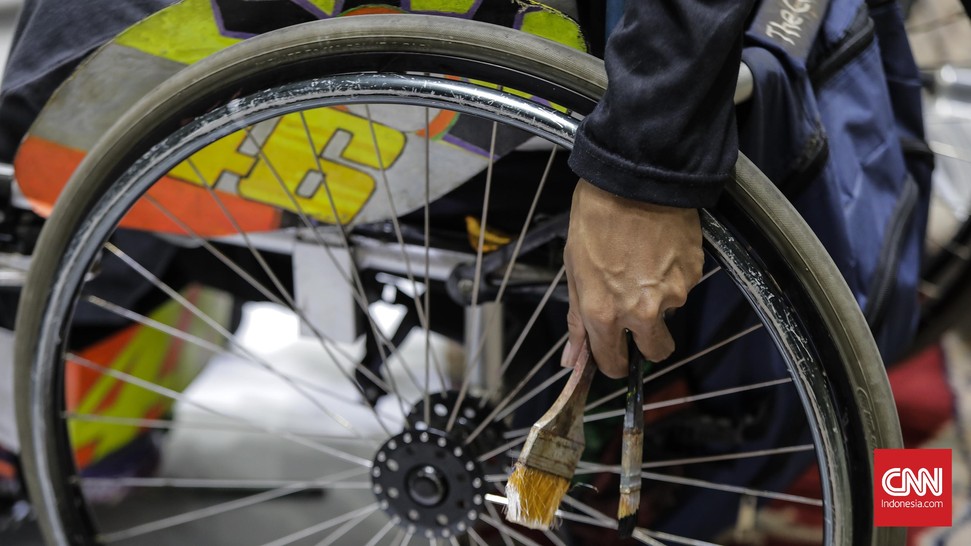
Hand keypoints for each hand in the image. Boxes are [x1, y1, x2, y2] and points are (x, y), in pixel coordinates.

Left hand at [562, 179, 703, 377]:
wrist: (634, 180)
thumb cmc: (595, 220)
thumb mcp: (574, 270)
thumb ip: (577, 319)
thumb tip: (573, 359)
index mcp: (604, 313)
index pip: (613, 363)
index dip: (613, 362)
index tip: (615, 357)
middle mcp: (640, 312)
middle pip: (656, 351)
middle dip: (647, 344)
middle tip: (638, 319)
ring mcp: (672, 294)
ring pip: (669, 312)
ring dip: (658, 298)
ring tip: (643, 261)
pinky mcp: (692, 274)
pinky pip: (682, 285)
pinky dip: (672, 274)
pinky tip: (658, 249)